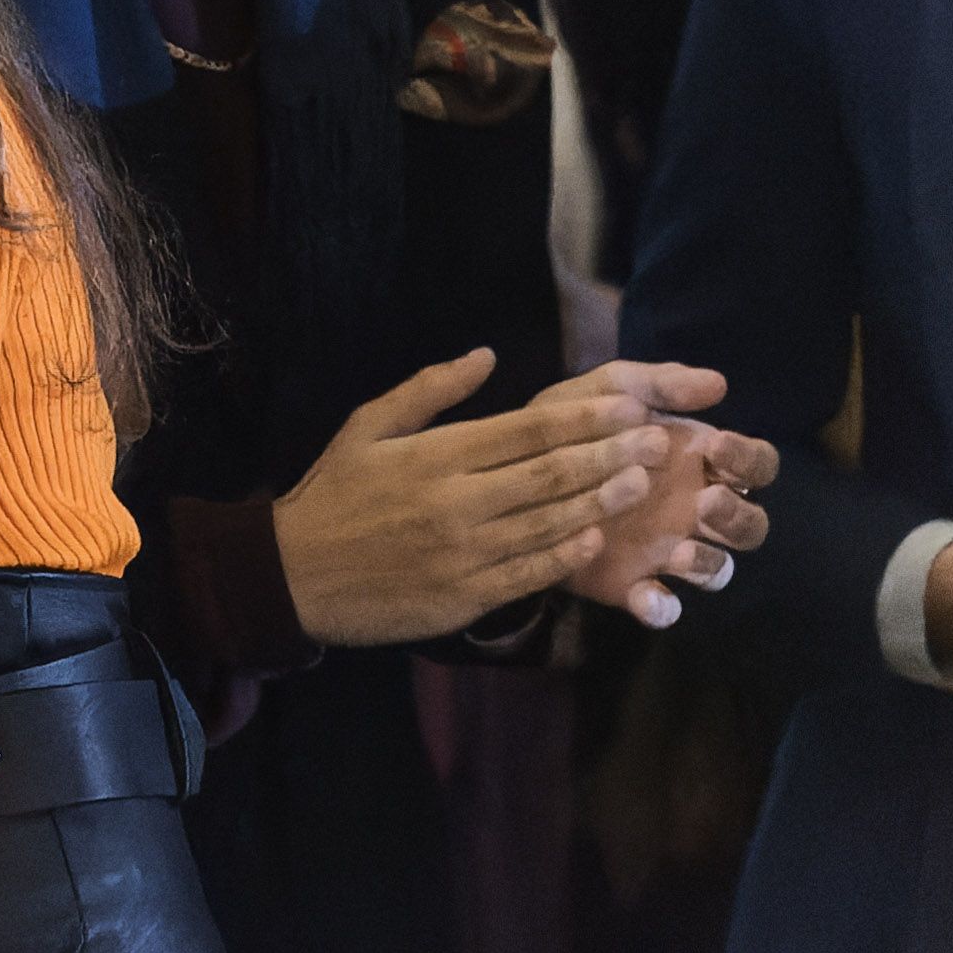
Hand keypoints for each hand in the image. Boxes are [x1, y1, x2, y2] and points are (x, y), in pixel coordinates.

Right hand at [273, 349, 668, 645]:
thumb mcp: (365, 428)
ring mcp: (465, 553)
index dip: (587, 417)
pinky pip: (530, 572)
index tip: (631, 404)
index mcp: (435, 457)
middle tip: (659, 441)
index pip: (528, 430)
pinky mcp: (465, 596)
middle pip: (551, 474)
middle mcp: (456, 503)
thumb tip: (485, 356)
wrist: (292, 576)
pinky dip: (567, 554)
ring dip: (603, 502)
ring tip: (644, 483)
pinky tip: (596, 537)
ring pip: (551, 523)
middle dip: (613, 455)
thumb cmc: (332, 495)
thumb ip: (427, 391)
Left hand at [531, 363, 777, 625]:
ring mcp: (666, 551)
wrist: (507, 468)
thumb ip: (660, 384)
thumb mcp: (607, 391)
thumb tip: (719, 383)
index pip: (756, 465)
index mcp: (698, 463)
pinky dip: (662, 607)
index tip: (716, 446)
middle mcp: (693, 511)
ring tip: (676, 550)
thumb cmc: (570, 425)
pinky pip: (664, 607)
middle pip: (751, 525)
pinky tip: (644, 595)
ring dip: (707, 563)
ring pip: (718, 569)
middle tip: (705, 502)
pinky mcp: (631, 584)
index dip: (749, 459)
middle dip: (738, 516)